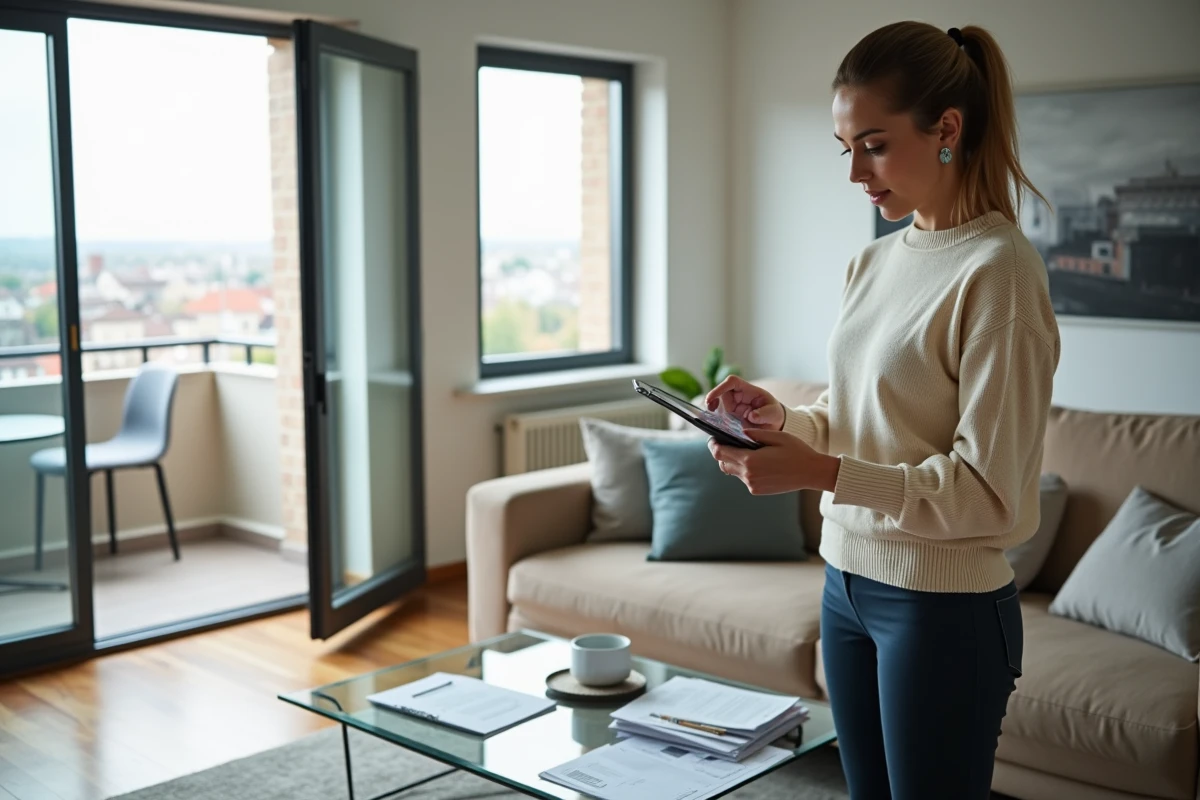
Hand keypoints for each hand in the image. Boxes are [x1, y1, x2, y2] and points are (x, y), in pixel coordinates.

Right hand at [705, 376, 784, 430]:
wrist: (773, 426)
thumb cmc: (774, 414)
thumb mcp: (774, 414)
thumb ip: (765, 414)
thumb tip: (752, 416)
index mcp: (748, 391)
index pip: (732, 382)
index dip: (720, 388)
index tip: (711, 398)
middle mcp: (738, 397)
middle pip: (721, 395)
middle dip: (714, 402)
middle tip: (711, 412)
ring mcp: (733, 407)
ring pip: (718, 407)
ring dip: (714, 414)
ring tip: (714, 423)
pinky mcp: (730, 417)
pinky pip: (719, 418)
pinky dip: (716, 422)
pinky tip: (717, 428)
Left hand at [709, 429, 840, 494]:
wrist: (811, 473)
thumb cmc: (796, 451)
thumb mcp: (776, 436)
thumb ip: (754, 434)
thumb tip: (739, 433)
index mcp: (750, 460)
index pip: (720, 453)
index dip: (713, 445)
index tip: (713, 438)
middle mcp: (748, 475)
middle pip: (723, 463)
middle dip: (721, 453)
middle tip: (726, 442)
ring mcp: (752, 485)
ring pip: (733, 471)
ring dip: (734, 461)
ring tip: (744, 451)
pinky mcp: (757, 491)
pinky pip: (744, 478)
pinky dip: (745, 470)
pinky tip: (757, 462)